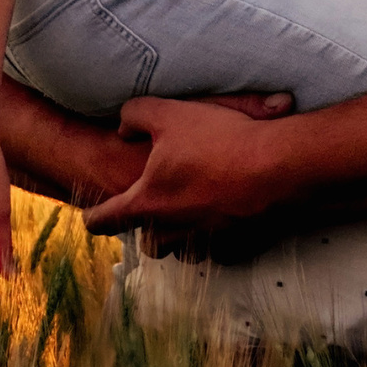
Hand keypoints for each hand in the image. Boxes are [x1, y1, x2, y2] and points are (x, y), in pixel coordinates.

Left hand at [84, 94, 293, 247]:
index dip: (92, 218)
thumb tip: (123, 127)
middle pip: (148, 246)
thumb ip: (134, 116)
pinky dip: (219, 241)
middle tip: (151, 214)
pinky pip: (221, 252)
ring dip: (182, 238)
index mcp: (148, 203)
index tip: (89, 216)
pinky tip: (226, 221)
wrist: (278, 168)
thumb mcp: (168, 113)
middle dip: (145, 232)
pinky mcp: (238, 244)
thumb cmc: (219, 141)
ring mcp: (207, 241)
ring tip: (189, 217)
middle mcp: (174, 229)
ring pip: (184, 253)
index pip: (105, 220)